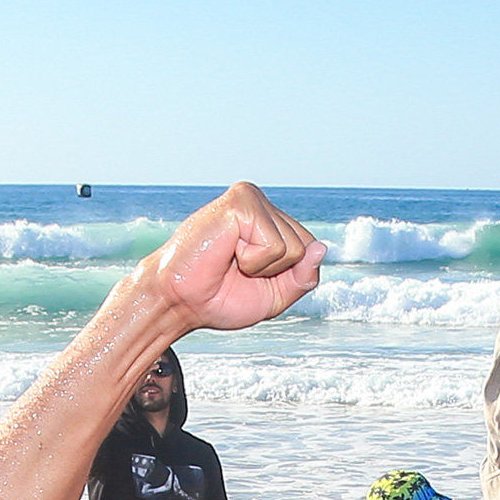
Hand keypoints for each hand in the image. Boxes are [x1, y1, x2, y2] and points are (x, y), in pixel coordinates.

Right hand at [133, 183, 321, 334]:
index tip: (248, 277)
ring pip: (294, 247)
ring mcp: (252, 198)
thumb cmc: (219, 297)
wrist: (179, 302)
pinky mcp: (242, 201)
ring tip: (230, 259)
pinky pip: (275, 245)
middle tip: (235, 270)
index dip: (286, 276)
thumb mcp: (274, 296)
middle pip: (306, 248)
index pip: (310, 250)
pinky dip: (253, 261)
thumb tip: (321, 248)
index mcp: (269, 221)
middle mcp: (263, 204)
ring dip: (262, 267)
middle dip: (275, 273)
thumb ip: (303, 276)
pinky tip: (228, 252)